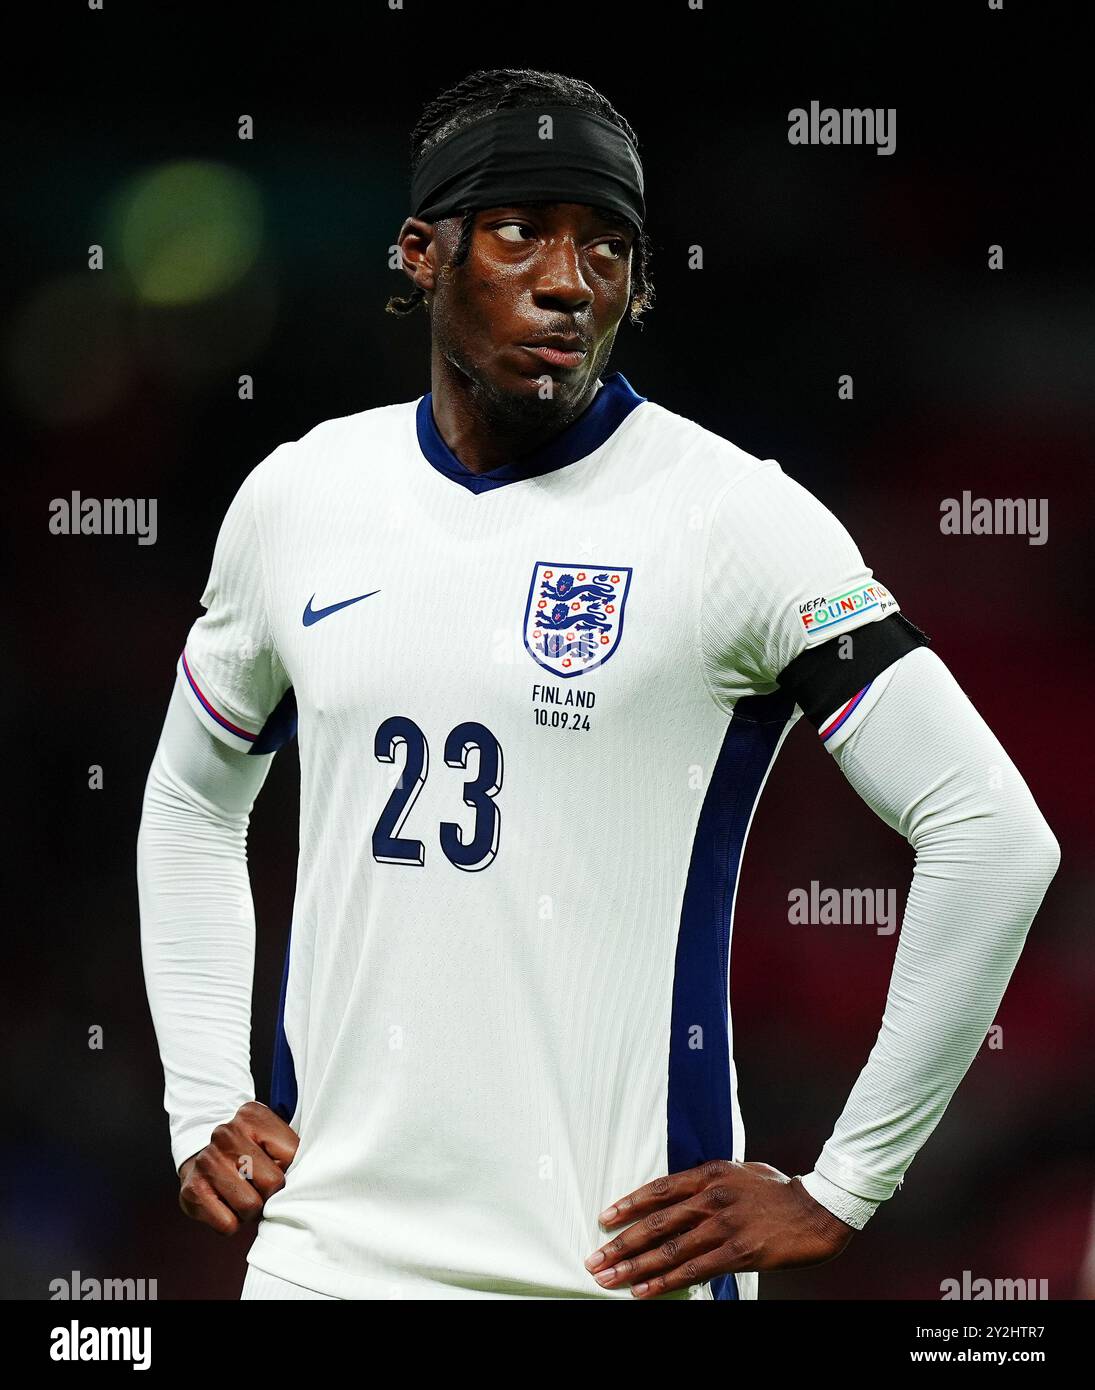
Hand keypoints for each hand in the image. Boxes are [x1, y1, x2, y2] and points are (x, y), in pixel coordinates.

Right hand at [177, 1101, 299, 1235]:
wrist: (200, 1152)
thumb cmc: (249, 1149)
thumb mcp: (271, 1136)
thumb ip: (292, 1152)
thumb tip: (307, 1183)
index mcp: (252, 1116)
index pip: (293, 1155)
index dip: (291, 1169)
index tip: (279, 1166)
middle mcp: (226, 1134)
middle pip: (273, 1183)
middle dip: (271, 1193)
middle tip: (261, 1186)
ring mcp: (206, 1161)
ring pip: (250, 1207)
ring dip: (252, 1210)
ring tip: (244, 1194)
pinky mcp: (191, 1190)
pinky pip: (227, 1225)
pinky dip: (232, 1222)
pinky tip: (227, 1204)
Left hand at [585, 1159, 855, 1296]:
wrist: (819, 1209)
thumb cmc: (779, 1190)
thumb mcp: (740, 1171)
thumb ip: (710, 1180)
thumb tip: (682, 1190)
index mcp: (710, 1174)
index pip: (658, 1190)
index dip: (628, 1205)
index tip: (604, 1220)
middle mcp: (712, 1198)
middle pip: (656, 1223)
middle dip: (621, 1243)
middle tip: (595, 1258)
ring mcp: (724, 1226)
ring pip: (669, 1250)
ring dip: (635, 1267)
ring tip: (608, 1279)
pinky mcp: (738, 1253)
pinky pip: (693, 1270)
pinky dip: (665, 1282)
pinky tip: (644, 1292)